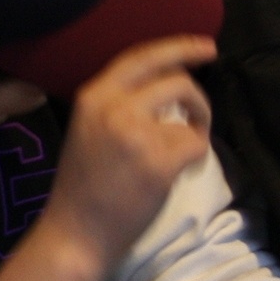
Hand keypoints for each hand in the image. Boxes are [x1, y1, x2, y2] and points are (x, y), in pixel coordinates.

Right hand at [40, 36, 216, 276]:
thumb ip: (117, 104)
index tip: (205, 46)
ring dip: (197, 129)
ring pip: (190, 113)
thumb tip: (163, 87)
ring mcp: (136, 134)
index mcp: (93, 96)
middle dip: (198, 96)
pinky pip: (196, 144)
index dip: (179, 47)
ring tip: (184, 152)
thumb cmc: (81, 187)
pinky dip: (197, 156)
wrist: (74, 233)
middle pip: (175, 79)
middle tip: (203, 113)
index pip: (142, 57)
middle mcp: (113, 107)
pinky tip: (182, 171)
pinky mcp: (158, 163)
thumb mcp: (87, 130)